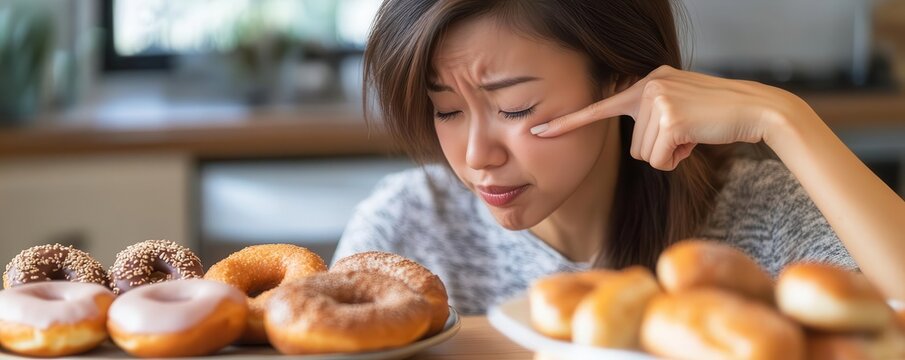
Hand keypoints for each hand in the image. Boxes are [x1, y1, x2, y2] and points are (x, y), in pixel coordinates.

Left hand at [530, 65, 807, 170]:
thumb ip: (653, 116)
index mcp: (647, 81)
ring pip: (645, 155)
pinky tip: (696, 140)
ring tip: (693, 135)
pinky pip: (660, 160)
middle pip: (633, 146)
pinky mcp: (670, 118)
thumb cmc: (718, 117)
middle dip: (659, 151)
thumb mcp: (680, 108)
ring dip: (670, 155)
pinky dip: (678, 160)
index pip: (599, 107)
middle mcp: (648, 85)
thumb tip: (640, 146)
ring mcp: (658, 99)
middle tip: (687, 136)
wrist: (756, 111)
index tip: (537, 132)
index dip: (567, 123)